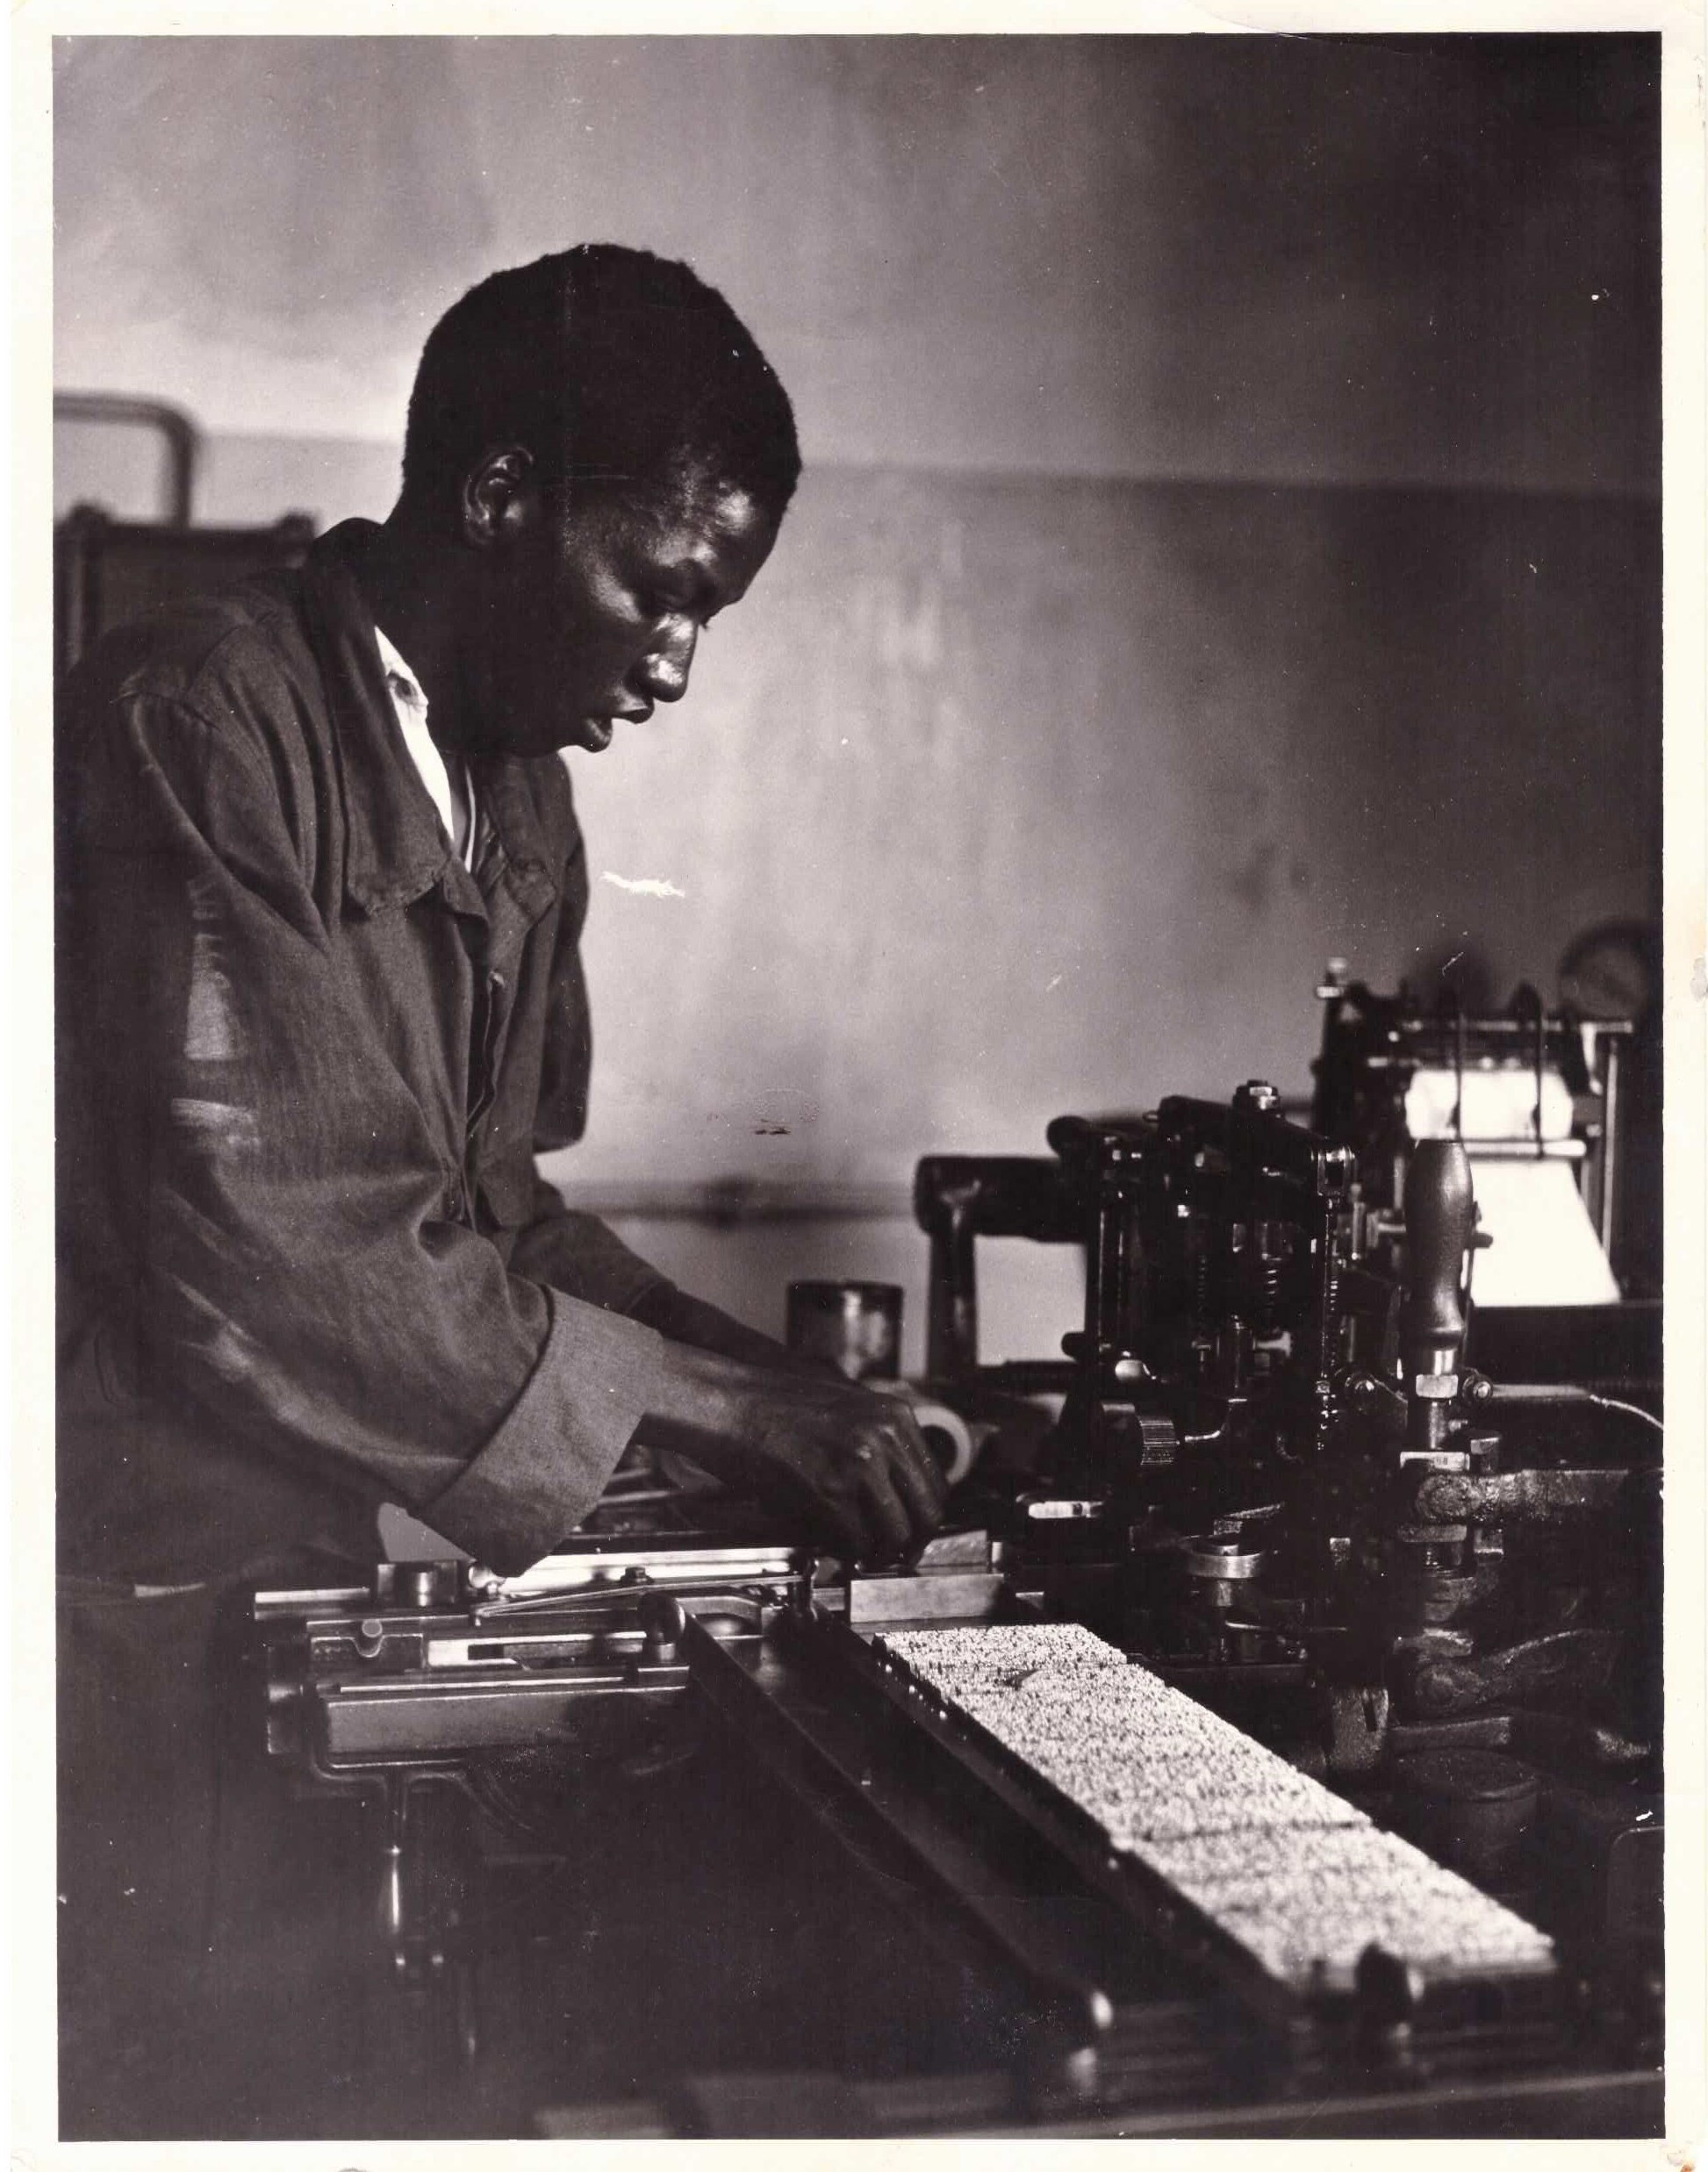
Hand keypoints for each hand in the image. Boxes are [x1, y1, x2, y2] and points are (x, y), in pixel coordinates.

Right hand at [637, 1347, 947, 1561]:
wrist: (731, 1403)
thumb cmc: (776, 1405)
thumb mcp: (846, 1409)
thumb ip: (879, 1444)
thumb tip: (896, 1493)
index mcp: (894, 1416)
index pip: (936, 1483)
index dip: (924, 1516)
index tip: (912, 1529)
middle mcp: (885, 1439)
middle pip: (927, 1513)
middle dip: (911, 1541)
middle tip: (894, 1554)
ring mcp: (859, 1465)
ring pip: (895, 1534)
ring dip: (879, 1552)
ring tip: (861, 1552)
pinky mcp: (829, 1492)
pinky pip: (856, 1542)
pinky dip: (848, 1552)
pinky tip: (835, 1545)